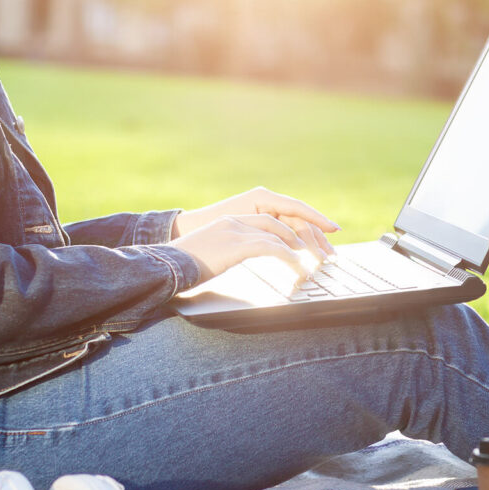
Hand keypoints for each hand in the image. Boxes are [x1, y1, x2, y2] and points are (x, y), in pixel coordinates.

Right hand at [170, 187, 339, 280]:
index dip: (291, 228)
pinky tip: (299, 269)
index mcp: (230, 222)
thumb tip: (234, 264)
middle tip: (324, 250)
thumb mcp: (209, 256)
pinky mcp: (238, 245)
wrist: (164, 266)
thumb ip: (227, 254)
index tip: (309, 239)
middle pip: (281, 222)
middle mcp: (236, 221)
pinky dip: (290, 258)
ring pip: (281, 234)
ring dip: (302, 248)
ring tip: (317, 262)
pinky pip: (274, 248)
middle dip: (306, 235)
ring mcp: (237, 231)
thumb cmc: (182, 267)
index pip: (269, 220)